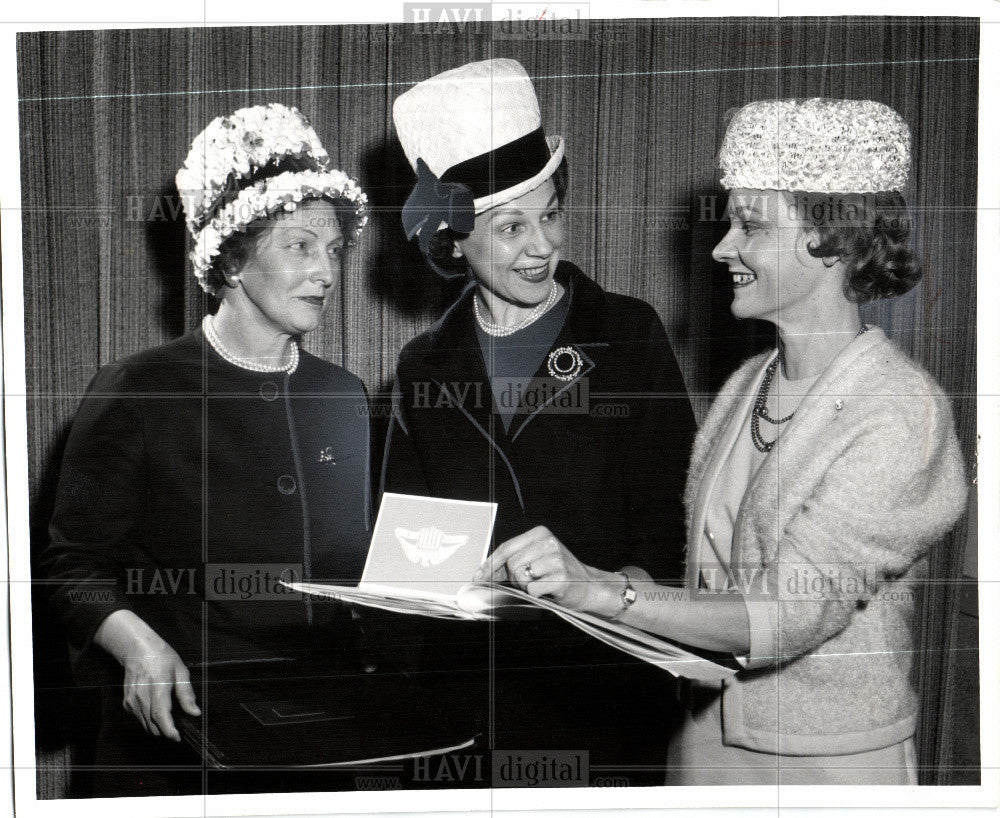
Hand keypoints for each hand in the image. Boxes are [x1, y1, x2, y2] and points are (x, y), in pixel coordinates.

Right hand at [94, 610, 200, 740]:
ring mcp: (132, 700)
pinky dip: (149, 720)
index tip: (177, 738)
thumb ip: (187, 693)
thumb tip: (195, 712)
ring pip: (145, 724)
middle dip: (166, 731)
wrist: (137, 649)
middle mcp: (142, 696)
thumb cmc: (162, 657)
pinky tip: (156, 710)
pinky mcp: (127, 703)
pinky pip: (139, 719)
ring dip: (158, 727)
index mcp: (158, 686)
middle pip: (153, 724)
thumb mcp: (180, 670)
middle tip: (178, 728)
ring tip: (169, 720)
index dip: (169, 730)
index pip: (161, 715)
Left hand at [474, 526, 618, 613]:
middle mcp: (548, 542)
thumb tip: (484, 572)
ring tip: (541, 583)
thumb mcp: (537, 558)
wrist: (589, 586)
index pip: (506, 548)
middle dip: (513, 577)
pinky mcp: (561, 577)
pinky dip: (536, 594)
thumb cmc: (557, 573)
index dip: (489, 564)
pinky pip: (532, 589)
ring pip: (520, 576)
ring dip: (525, 586)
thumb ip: (514, 560)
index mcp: (540, 533)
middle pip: (511, 563)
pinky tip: (549, 589)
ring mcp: (556, 559)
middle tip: (529, 581)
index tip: (478, 577)